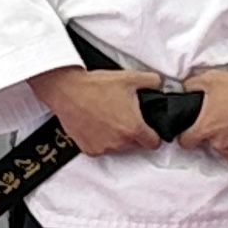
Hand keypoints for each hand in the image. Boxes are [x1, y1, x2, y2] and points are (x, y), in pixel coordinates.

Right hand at [34, 65, 166, 156]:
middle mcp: (119, 142)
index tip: (149, 129)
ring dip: (117, 137)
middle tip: (124, 115)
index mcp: (133, 128)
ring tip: (108, 117)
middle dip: (133, 133)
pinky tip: (96, 124)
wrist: (68, 90)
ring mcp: (103, 147)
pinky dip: (101, 139)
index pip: (154, 143)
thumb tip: (159, 84)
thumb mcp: (130, 77)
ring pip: (118, 147)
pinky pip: (101, 148)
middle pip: (135, 145)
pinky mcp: (89, 149)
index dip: (154, 135)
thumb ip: (152, 81)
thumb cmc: (96, 86)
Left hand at [183, 64, 227, 166]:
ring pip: (224, 150)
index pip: (185, 142)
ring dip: (227, 141)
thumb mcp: (210, 79)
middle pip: (207, 144)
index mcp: (205, 128)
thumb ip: (191, 86)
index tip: (192, 131)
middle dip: (212, 134)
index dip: (187, 135)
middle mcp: (218, 143)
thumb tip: (184, 91)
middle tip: (222, 118)